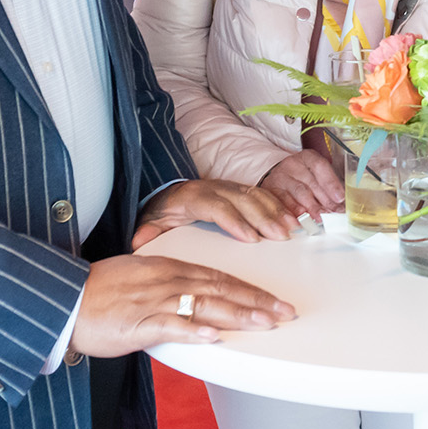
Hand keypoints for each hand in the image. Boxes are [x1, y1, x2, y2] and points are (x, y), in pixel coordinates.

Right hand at [69, 253, 295, 356]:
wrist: (63, 300)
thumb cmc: (101, 293)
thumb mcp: (143, 280)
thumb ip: (172, 287)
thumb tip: (199, 301)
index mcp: (170, 268)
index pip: (219, 277)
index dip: (250, 289)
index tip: (275, 301)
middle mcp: (167, 280)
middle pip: (220, 289)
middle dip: (256, 301)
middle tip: (285, 312)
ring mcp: (153, 300)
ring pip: (202, 305)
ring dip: (236, 314)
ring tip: (264, 322)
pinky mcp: (136, 322)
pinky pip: (168, 325)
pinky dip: (192, 330)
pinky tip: (212, 336)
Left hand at [129, 178, 296, 250]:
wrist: (167, 191)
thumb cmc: (163, 210)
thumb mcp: (151, 220)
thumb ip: (146, 231)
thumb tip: (136, 242)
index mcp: (193, 196)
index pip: (218, 207)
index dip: (236, 222)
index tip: (251, 238)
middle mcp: (215, 188)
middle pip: (243, 199)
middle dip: (264, 217)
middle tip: (280, 236)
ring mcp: (229, 186)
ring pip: (256, 195)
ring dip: (276, 211)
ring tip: (291, 229)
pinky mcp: (240, 190)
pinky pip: (262, 195)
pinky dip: (278, 206)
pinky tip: (291, 220)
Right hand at [259, 148, 342, 218]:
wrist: (279, 176)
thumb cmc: (303, 177)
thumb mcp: (316, 175)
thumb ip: (329, 187)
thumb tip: (343, 204)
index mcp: (307, 157)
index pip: (321, 166)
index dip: (332, 183)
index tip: (340, 197)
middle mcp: (292, 164)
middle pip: (311, 183)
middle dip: (325, 200)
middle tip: (335, 213)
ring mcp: (280, 176)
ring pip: (298, 193)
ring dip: (312, 208)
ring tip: (322, 218)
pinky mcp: (270, 190)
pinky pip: (284, 202)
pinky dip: (295, 213)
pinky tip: (303, 220)